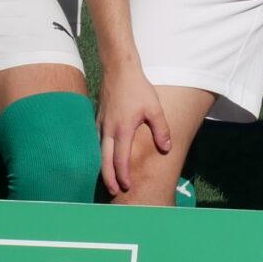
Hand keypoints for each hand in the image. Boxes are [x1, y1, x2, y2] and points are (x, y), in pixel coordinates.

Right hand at [95, 67, 170, 196]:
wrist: (119, 70)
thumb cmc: (138, 89)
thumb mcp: (155, 108)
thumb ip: (161, 129)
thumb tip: (166, 148)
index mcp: (122, 130)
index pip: (120, 159)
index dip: (122, 175)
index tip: (126, 186)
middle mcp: (108, 130)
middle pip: (104, 161)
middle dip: (108, 178)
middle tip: (113, 192)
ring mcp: (100, 124)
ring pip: (98, 151)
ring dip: (102, 167)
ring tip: (108, 179)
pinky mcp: (98, 119)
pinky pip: (96, 141)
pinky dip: (99, 153)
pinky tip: (104, 158)